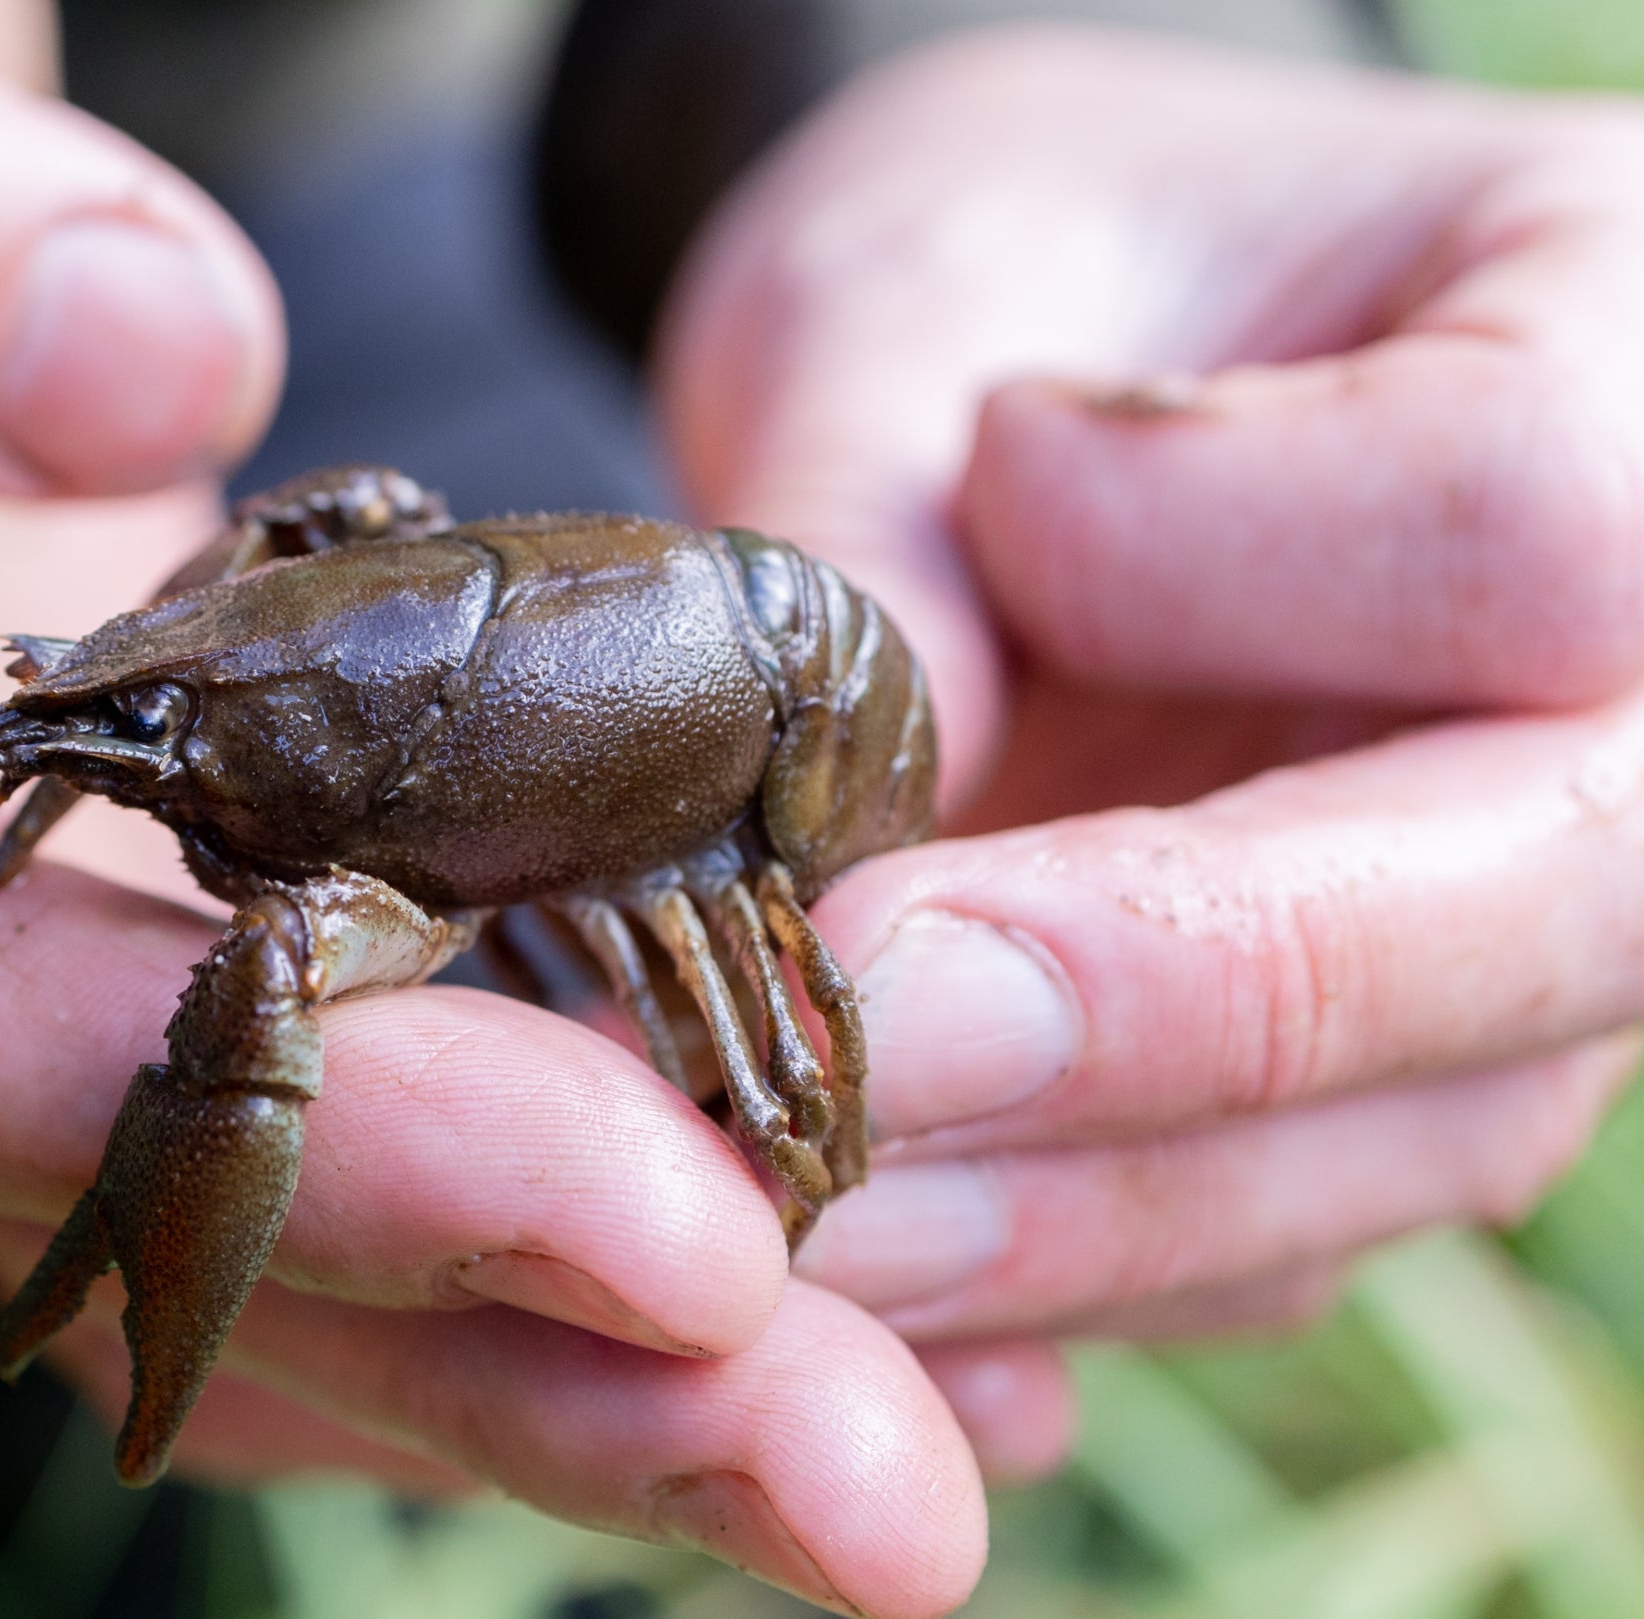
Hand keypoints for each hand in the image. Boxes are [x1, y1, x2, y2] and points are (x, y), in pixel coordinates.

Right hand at [0, 0, 985, 1609]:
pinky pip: (356, 1112)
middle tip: (870, 1494)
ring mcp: (9, 929)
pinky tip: (859, 1305)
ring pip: (277, 1231)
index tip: (657, 1219)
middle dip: (516, 1363)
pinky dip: (575, 1242)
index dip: (305, 1145)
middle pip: (162, 1219)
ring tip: (916, 1466)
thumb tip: (136, 379)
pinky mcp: (163, 895)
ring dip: (592, 1373)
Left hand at [667, 23, 1643, 1464]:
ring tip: (772, 1223)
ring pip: (1400, 1135)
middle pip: (1537, 918)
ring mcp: (1538, 913)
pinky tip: (840, 1293)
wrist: (1029, 361)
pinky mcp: (1391, 1078)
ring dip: (1066, 1214)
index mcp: (1633, 351)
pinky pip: (1269, 1229)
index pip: (1534, 525)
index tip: (878, 663)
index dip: (1189, 604)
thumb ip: (877, 547)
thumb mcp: (900, 292)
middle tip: (824, 1085)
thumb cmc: (988, 269)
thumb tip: (820, 883)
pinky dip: (1042, 1273)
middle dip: (1152, 1030)